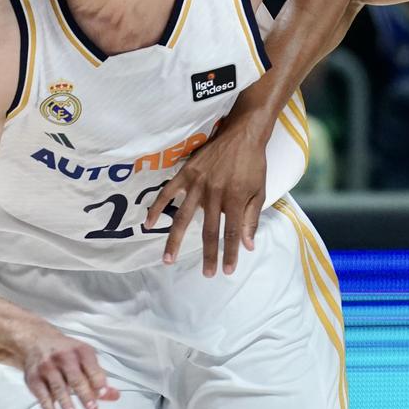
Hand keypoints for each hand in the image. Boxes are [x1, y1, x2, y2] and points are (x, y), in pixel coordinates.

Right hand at [10, 323, 120, 408]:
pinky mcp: (34, 379)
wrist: (37, 342)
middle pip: (76, 378)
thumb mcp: (85, 358)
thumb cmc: (66, 352)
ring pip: (58, 388)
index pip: (92, 367)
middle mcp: (63, 358)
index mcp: (81, 351)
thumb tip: (114, 395)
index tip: (103, 394)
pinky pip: (42, 396)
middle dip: (85, 395)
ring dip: (66, 403)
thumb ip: (99, 377)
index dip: (98, 381)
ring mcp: (47, 368)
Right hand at [145, 113, 268, 276]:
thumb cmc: (253, 164)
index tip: (227, 270)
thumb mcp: (259, 191)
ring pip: (183, 217)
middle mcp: (215, 194)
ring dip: (175, 240)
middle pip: (209, 231)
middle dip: (208, 255)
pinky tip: (149, 224)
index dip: (230, 253)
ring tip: (168, 259)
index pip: (232, 233)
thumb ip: (251, 219)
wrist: (243, 134)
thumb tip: (248, 245)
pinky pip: (167, 193)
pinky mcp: (185, 173)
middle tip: (206, 274)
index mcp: (235, 199)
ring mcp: (197, 183)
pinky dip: (156, 208)